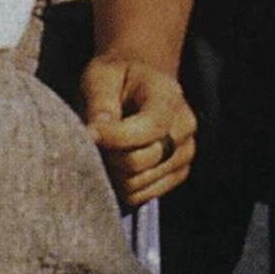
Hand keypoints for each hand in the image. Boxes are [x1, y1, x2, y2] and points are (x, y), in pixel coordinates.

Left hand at [81, 54, 196, 209]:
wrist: (139, 84)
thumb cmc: (116, 78)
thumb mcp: (101, 77)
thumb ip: (100, 103)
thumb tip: (94, 132)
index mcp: (168, 98)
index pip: (149, 129)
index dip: (114, 137)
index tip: (89, 131)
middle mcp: (185, 128)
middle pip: (140, 162)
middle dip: (108, 156)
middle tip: (94, 142)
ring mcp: (184, 155)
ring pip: (138, 183)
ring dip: (112, 173)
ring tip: (105, 150)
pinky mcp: (176, 174)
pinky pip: (142, 196)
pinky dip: (121, 187)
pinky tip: (114, 166)